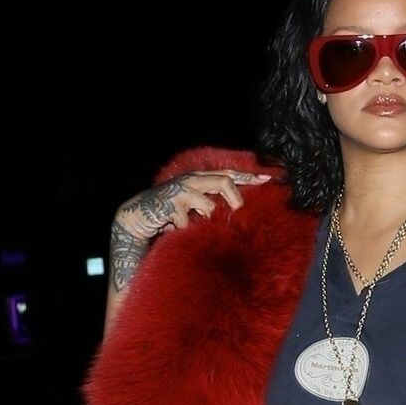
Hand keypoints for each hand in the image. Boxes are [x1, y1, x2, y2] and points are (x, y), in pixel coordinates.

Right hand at [109, 169, 270, 290]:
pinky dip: (185, 230)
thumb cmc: (170, 214)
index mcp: (200, 179)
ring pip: (208, 204)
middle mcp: (192, 180)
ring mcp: (181, 191)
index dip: (248, 177)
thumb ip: (211, 205)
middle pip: (223, 181)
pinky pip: (189, 223)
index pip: (228, 174)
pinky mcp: (171, 205)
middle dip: (234, 198)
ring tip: (194, 224)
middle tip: (236, 212)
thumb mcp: (194, 207)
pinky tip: (174, 229)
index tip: (267, 180)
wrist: (138, 217)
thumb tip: (234, 212)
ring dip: (205, 219)